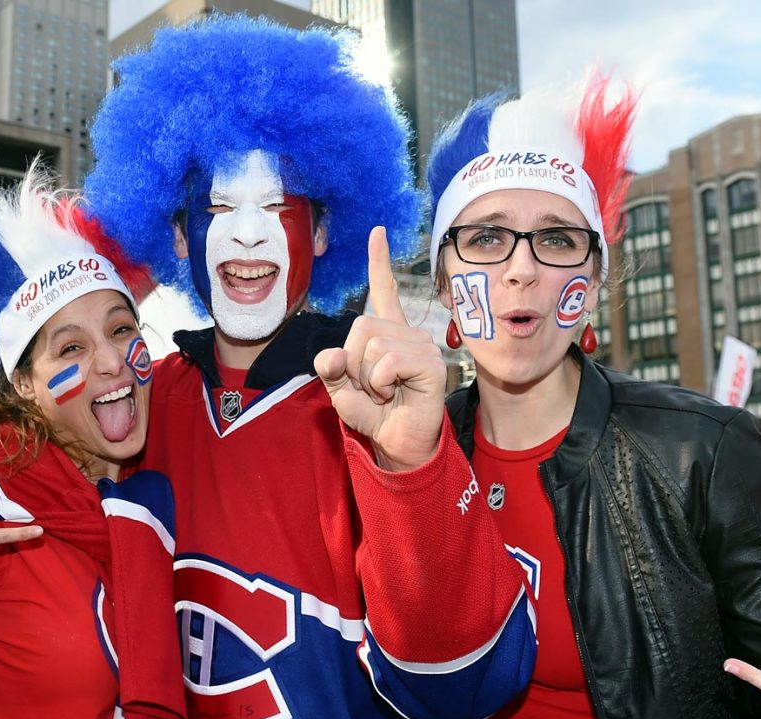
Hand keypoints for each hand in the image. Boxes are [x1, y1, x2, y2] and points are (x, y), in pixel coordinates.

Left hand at [314, 227, 446, 471]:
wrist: (397, 445)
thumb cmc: (374, 415)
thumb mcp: (340, 390)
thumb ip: (330, 368)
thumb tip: (331, 355)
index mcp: (387, 334)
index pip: (383, 291)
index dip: (378, 262)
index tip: (377, 232)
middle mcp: (407, 334)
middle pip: (361, 325)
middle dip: (352, 362)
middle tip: (370, 386)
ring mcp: (422, 345)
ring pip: (373, 344)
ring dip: (367, 377)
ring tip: (385, 393)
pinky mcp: (430, 362)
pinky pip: (388, 361)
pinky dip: (381, 382)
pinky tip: (395, 394)